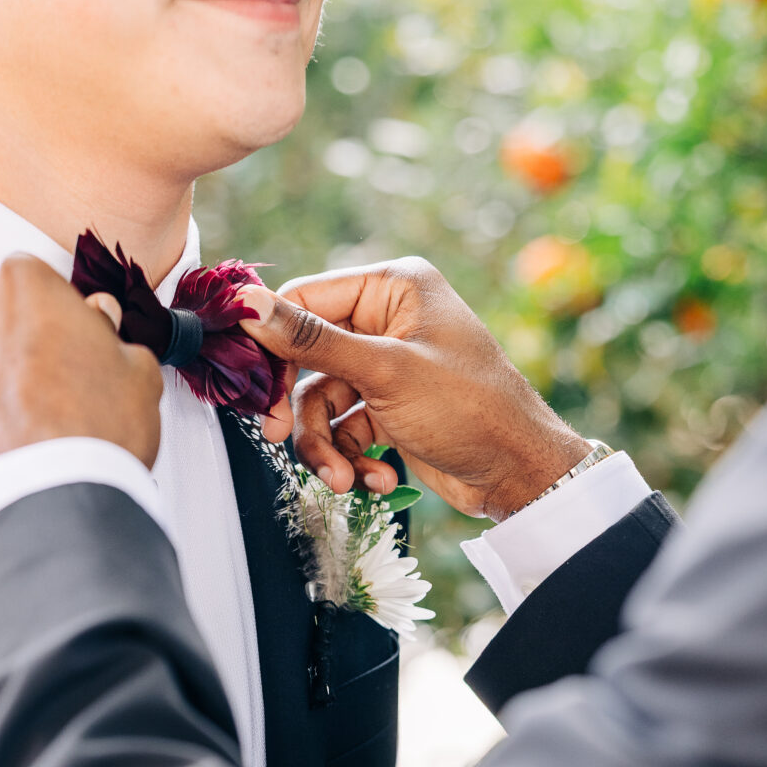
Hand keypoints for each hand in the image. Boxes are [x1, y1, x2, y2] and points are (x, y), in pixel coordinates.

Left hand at [0, 254, 163, 531]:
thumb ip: (111, 333)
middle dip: (12, 345)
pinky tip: (2, 449)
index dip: (55, 315)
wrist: (59, 503)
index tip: (70, 341)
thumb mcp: (136, 369)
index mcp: (17, 284)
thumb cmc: (98, 431)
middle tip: (51, 386)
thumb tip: (101, 323)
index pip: (33, 281)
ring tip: (26, 424)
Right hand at [238, 260, 589, 521]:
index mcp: (393, 287)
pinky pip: (345, 428)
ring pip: (321, 401)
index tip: (248, 380)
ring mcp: (387, 366)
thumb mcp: (385, 371)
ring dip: (326, 446)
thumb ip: (311, 339)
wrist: (519, 474)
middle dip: (297, 407)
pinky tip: (375, 478)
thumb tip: (248, 304)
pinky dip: (352, 457)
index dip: (272, 341)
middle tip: (275, 434)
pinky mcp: (388, 408)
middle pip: (306, 357)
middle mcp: (388, 320)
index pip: (305, 300)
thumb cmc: (470, 408)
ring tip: (342, 479)